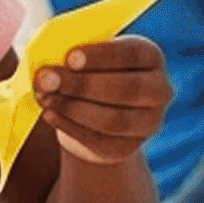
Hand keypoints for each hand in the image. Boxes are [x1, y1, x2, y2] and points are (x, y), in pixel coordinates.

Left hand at [31, 36, 172, 164]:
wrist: (98, 110)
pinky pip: (98, 140)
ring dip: (73, 108)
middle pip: (124, 89)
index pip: (131, 54)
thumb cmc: (91, 70)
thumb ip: (75, 55)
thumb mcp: (90, 56)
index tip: (69, 57)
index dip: (100, 56)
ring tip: (44, 97)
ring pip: (112, 119)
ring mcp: (147, 123)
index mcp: (151, 57)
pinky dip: (69, 126)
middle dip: (81, 84)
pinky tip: (50, 113)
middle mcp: (159, 90)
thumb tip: (49, 60)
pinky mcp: (127, 148)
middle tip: (47, 79)